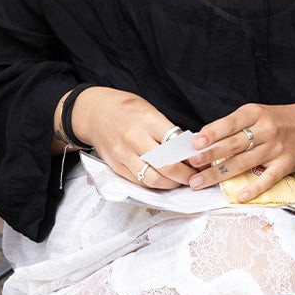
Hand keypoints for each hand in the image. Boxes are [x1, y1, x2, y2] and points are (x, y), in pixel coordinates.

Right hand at [65, 86, 195, 188]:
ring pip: (153, 179)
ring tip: (182, 182)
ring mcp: (123, 155)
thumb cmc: (125, 108)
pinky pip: (139, 182)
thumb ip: (167, 129)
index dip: (191, 156)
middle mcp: (134, 139)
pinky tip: (164, 183)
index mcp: (147, 120)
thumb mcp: (150, 110)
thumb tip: (189, 147)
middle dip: (186, 175)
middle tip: (196, 176)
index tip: (202, 160)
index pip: (176, 143)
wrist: (93, 112)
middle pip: (166, 166)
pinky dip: (154, 186)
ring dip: (171, 184)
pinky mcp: (116, 166)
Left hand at [187, 102, 294, 201]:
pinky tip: (239, 197)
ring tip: (200, 182)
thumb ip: (234, 125)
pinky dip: (254, 188)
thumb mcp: (257, 114)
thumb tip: (204, 141)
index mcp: (255, 113)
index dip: (212, 134)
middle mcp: (265, 129)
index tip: (194, 144)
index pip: (230, 123)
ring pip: (244, 162)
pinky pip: (268, 178)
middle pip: (233, 144)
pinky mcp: (286, 164)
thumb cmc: (278, 120)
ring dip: (219, 174)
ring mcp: (276, 148)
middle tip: (191, 165)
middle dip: (210, 156)